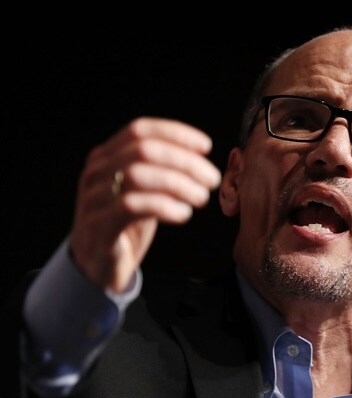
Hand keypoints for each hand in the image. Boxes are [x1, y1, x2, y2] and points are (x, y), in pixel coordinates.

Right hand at [69, 117, 221, 291]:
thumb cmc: (124, 226)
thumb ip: (160, 173)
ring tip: (201, 197)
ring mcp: (94, 198)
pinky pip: (131, 206)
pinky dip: (164, 206)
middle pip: (143, 150)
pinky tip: (183, 214)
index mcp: (106, 157)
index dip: (175, 133)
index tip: (206, 146)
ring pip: (137, 176)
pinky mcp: (98, 226)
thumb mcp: (143, 192)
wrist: (96, 267)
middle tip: (211, 178)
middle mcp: (96, 172)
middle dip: (184, 161)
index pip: (139, 130)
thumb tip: (199, 158)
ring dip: (178, 184)